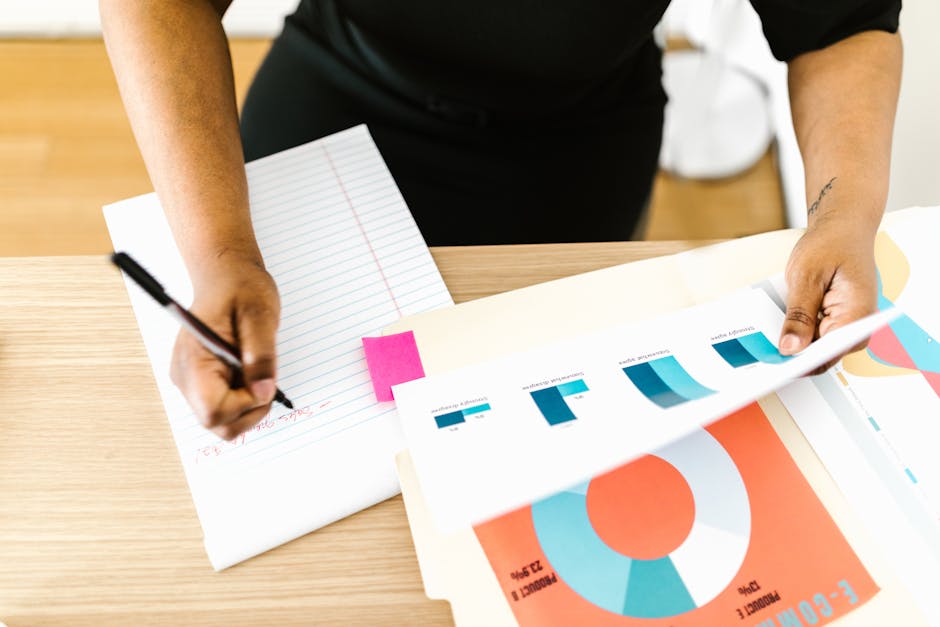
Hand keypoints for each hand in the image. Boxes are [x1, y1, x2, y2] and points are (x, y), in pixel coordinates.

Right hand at [170, 255, 280, 439]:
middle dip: (248, 410)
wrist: (226, 275)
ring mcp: (190, 381)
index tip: (263, 381)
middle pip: (216, 423)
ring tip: (255, 370)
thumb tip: (264, 391)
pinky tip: (248, 370)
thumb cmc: (241, 288)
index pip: (212, 411)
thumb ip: (261, 355)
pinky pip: (222, 405)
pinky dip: (242, 397)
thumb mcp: (260, 315)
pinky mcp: (201, 381)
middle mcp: (185, 376)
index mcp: (194, 360)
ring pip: (220, 420)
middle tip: (264, 380)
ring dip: (247, 405)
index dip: (244, 405)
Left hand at [779, 219, 877, 369]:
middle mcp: (857, 327)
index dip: (799, 364)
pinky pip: (815, 335)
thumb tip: (791, 348)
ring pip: (816, 347)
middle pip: (821, 356)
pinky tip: (780, 325)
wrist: (843, 229)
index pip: (828, 355)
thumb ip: (799, 316)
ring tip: (768, 334)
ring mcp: (847, 326)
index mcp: (857, 316)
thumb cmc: (831, 245)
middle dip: (792, 353)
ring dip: (793, 341)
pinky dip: (798, 331)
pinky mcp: (836, 321)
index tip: (774, 366)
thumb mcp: (806, 278)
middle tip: (760, 351)